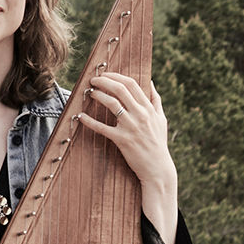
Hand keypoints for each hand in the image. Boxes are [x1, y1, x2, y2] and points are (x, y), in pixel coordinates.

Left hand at [73, 69, 178, 234]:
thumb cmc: (158, 143)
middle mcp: (140, 115)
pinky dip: (90, 121)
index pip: (131, 84)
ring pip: (112, 104)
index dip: (116, 76)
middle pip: (120, 90)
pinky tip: (81, 116)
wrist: (158, 168)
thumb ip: (156, 100)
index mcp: (149, 109)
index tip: (105, 74)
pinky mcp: (122, 140)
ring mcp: (131, 127)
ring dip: (98, 95)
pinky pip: (102, 128)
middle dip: (104, 81)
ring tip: (90, 92)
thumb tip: (151, 83)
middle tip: (93, 80)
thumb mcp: (161, 120)